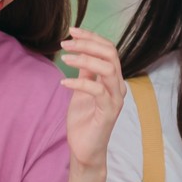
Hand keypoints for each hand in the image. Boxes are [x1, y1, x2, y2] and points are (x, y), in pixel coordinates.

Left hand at [60, 27, 125, 171]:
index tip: (71, 31)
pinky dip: (79, 83)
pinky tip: (63, 83)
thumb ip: (86, 73)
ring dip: (84, 60)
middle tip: (65, 43)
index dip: (91, 37)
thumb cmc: (84, 121)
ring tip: (64, 59)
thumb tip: (81, 52)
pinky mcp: (109, 112)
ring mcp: (115, 99)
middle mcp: (118, 86)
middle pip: (111, 54)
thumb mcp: (82, 91)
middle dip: (88, 44)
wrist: (85, 150)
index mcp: (113, 79)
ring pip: (108, 69)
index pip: (109, 49)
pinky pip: (97, 91)